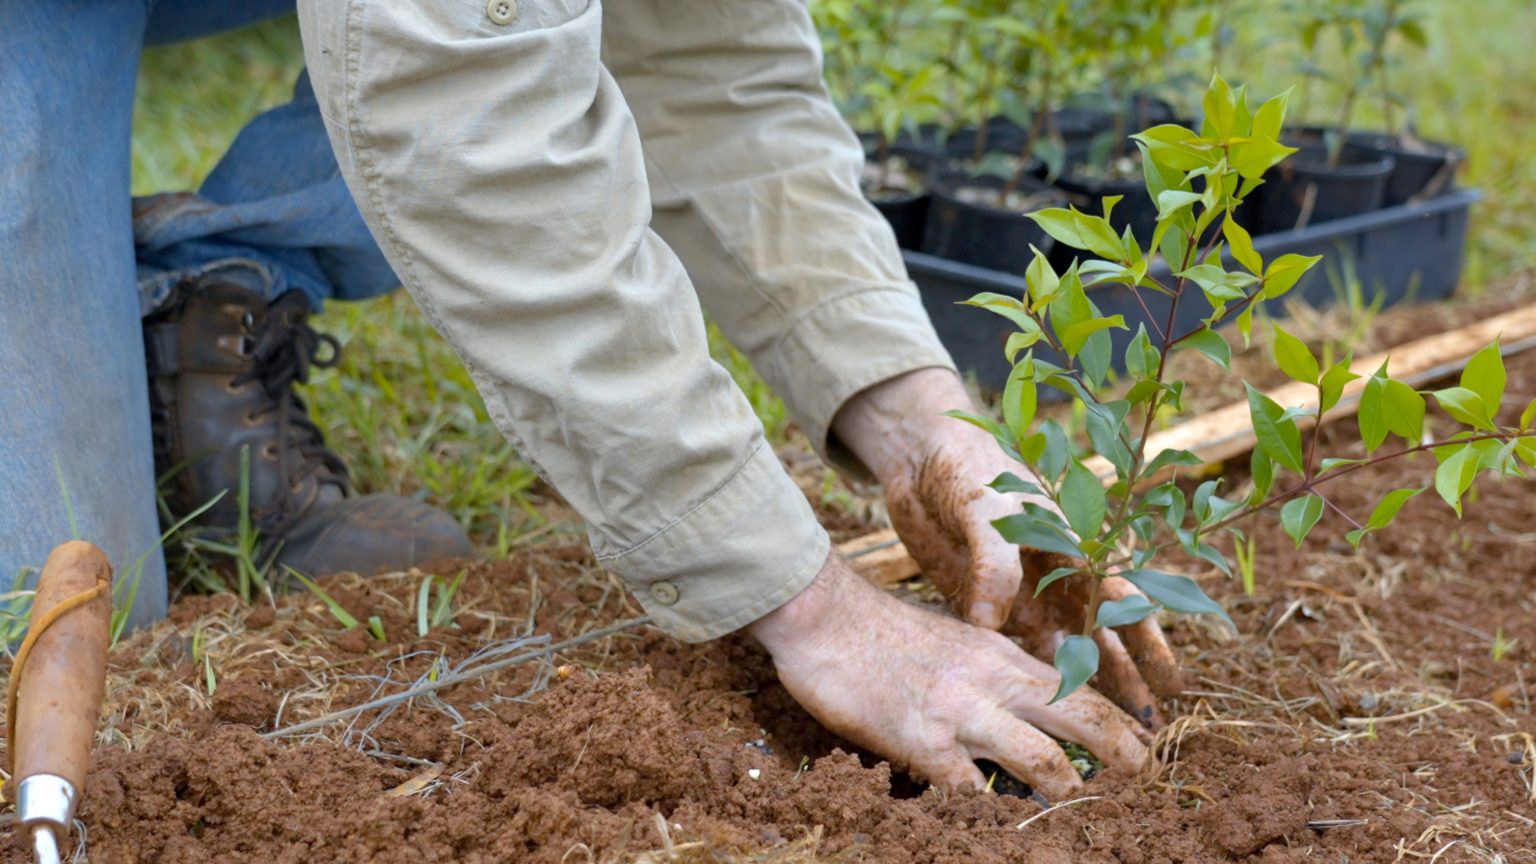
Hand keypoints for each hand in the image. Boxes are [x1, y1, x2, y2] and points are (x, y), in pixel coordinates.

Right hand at [748, 553, 1148, 797]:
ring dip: (1067, 796)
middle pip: (1082, 717)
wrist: (824, 616)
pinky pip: (972, 794)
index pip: (1080, 687)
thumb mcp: (952, 641)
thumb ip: (988, 672)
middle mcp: (994, 680)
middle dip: (1123, 755)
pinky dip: (989, 820)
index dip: (1119, 722)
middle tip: (1142, 786)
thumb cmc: (879, 632)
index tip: (1142, 750)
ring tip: (1081, 824)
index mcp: (1002, 654)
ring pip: (1043, 761)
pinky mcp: (923, 743)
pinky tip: (994, 833)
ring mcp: (962, 712)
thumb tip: (1017, 708)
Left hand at [832, 368, 1182, 723]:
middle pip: (1101, 635)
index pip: (1121, 598)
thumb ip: (993, 562)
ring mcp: (1022, 593)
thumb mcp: (986, 506)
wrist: (918, 453)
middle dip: (1127, 679)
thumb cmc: (967, 464)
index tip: (1171, 681)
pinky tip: (1044, 714)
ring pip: (1063, 650)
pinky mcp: (985, 603)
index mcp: (1074, 541)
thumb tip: (992, 622)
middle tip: (1149, 730)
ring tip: (1108, 733)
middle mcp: (1056, 574)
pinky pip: (1012, 649)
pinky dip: (1030, 678)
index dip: (1148, 640)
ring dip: (1084, 688)